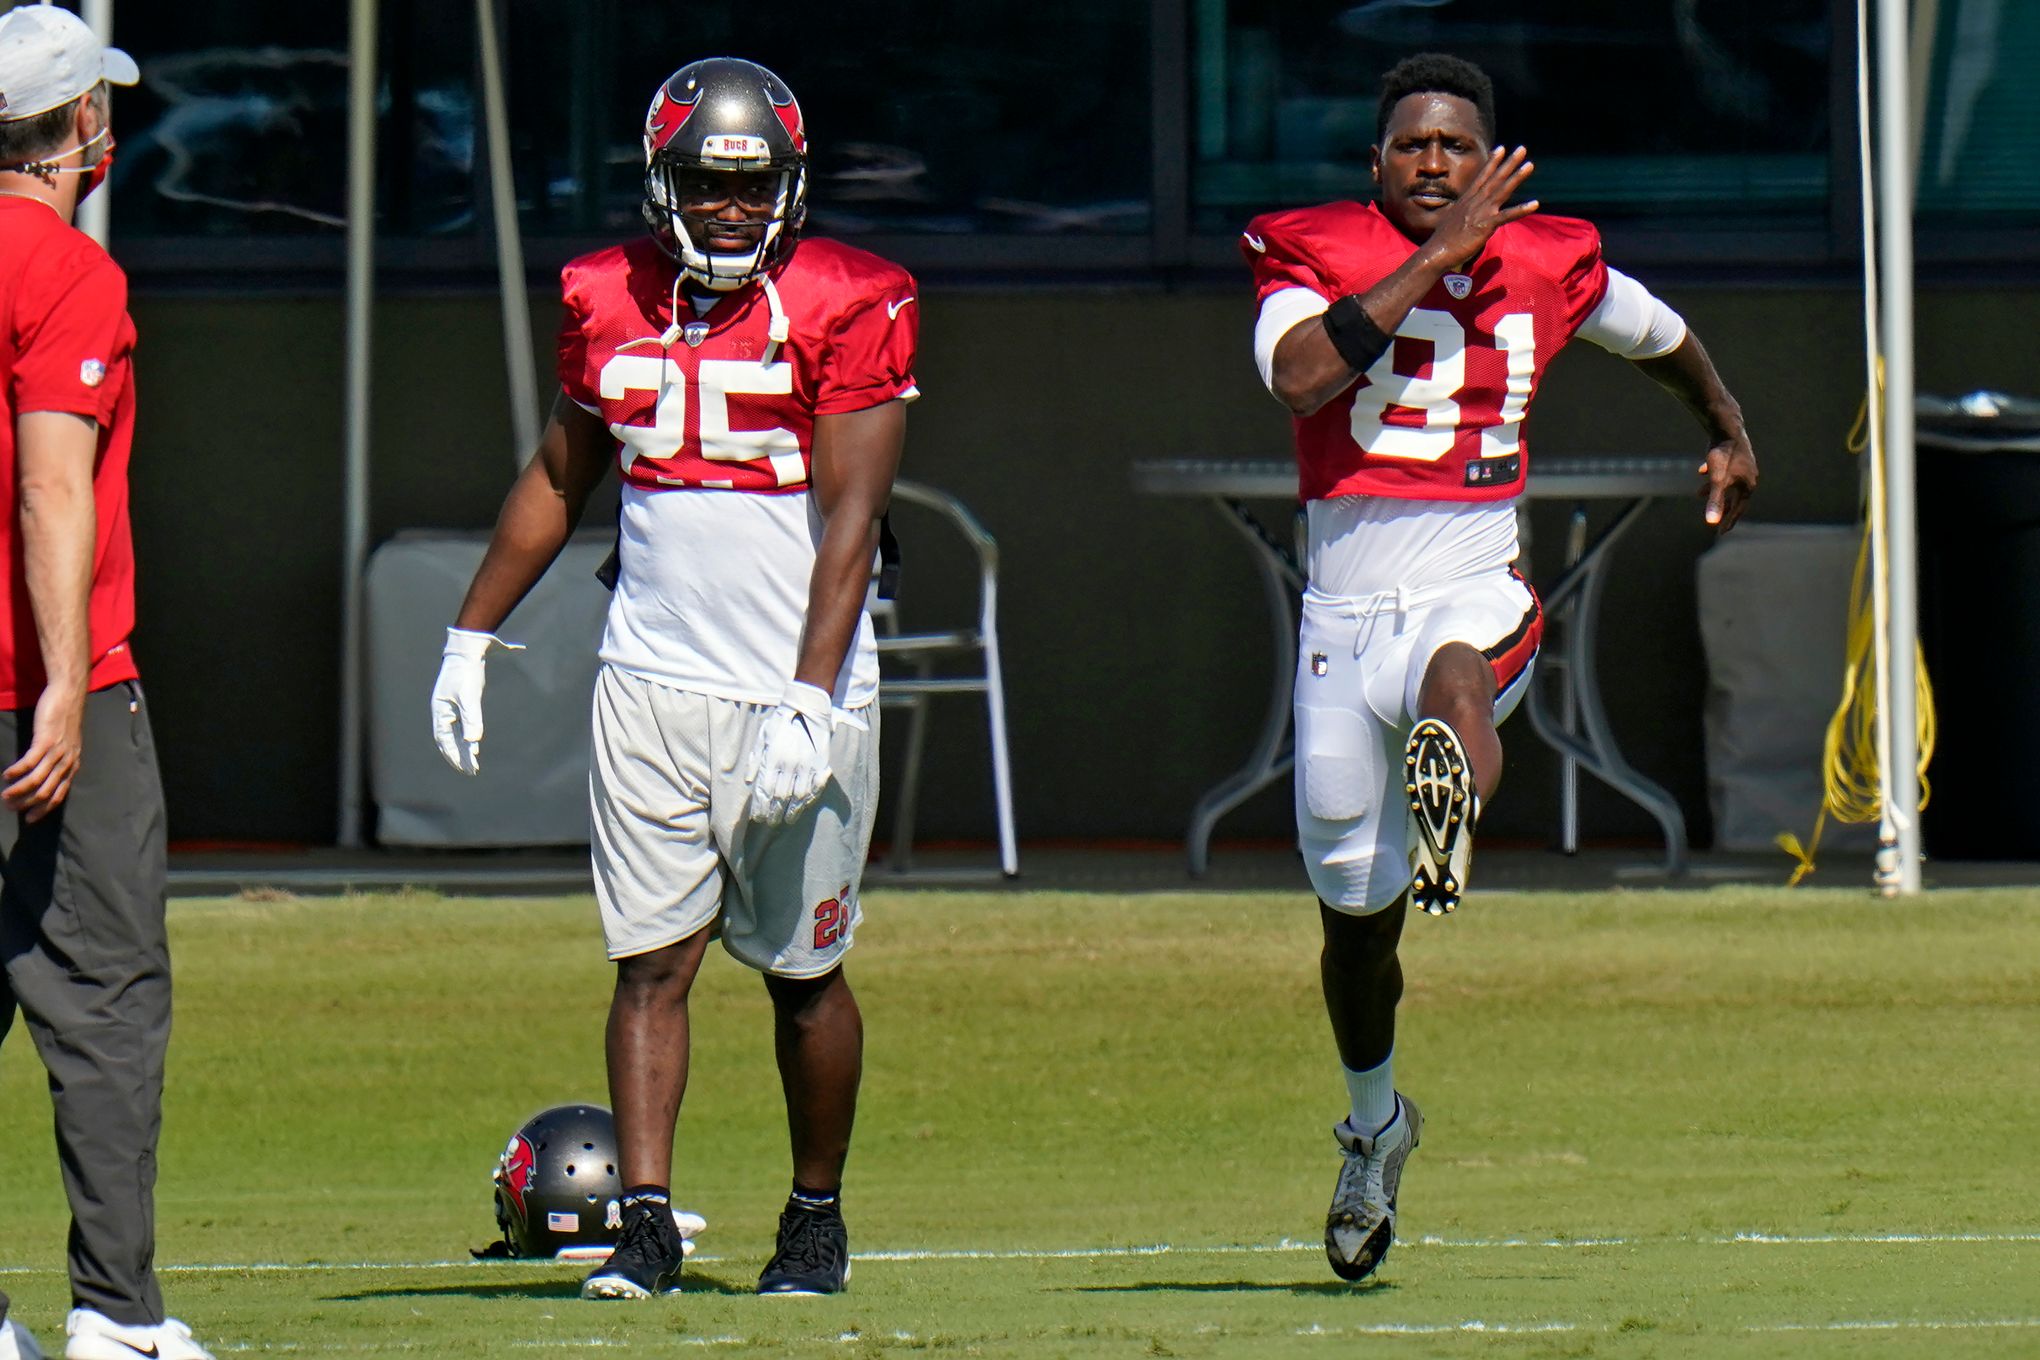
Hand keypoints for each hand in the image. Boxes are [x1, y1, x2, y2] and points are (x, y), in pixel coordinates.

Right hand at [3, 679, 85, 821]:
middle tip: (10, 807)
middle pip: (46, 792)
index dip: (43, 810)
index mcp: (72, 766)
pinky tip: (7, 775)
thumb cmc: (64, 720)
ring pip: (37, 781)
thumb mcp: (66, 745)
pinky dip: (17, 772)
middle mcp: (67, 762)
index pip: (59, 796)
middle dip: (27, 804)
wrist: (67, 697)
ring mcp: (57, 752)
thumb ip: (59, 762)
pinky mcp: (46, 741)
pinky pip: (30, 763)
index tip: (28, 819)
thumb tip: (46, 777)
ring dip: (19, 791)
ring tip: (5, 796)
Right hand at [431, 627, 520, 774]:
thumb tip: (473, 742)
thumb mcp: (469, 697)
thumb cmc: (466, 673)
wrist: (467, 651)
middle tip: (471, 771)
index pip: (445, 742)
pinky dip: (465, 736)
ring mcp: (449, 707)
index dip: (455, 757)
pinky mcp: (458, 702)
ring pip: (453, 734)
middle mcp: (442, 712)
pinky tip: (473, 743)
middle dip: (458, 757)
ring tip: (472, 762)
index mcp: (440, 712)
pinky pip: (458, 725)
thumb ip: (472, 719)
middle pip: (447, 741)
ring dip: (462, 748)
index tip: (467, 769)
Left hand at [745, 681, 833, 825]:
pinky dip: (809, 800)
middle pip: (780, 796)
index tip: (758, 818)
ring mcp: (806, 765)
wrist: (807, 708)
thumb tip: (748, 782)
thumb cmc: (781, 723)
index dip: (761, 807)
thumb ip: (755, 760)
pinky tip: (803, 806)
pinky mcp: (820, 764)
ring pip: (798, 795)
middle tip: (771, 822)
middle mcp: (789, 764)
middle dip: (774, 812)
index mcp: (773, 758)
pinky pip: (814, 787)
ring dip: (792, 810)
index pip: (765, 790)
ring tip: (787, 819)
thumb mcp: (762, 737)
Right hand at [1420, 145, 1539, 267]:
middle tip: (1522, 149)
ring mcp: (1480, 212)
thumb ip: (1462, 214)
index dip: (1492, 162)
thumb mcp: (1451, 221)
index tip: (1501, 148)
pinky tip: (1535, 204)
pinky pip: (1507, 216)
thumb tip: (1463, 215)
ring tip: (1530, 165)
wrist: (1436, 252)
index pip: (1481, 177)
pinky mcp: (1485, 225)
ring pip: (1502, 191)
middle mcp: (1474, 202)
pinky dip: (1521, 210)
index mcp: (1466, 200)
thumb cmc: (1442, 241)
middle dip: (1508, 163)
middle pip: (1494, 179)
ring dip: (1516, 177)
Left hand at [1700, 430, 1757, 530]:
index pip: (1739, 509)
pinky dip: (1713, 473)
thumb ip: (1715, 502)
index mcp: (1747, 486)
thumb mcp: (1717, 481)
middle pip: (1736, 498)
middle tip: (1715, 519)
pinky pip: (1725, 468)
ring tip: (1698, 493)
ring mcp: (1744, 466)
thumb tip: (1711, 523)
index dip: (1729, 521)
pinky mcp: (1736, 456)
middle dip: (1723, 507)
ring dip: (1715, 490)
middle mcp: (1749, 477)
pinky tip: (1701, 471)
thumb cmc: (1723, 456)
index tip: (1720, 533)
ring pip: (1729, 483)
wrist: (1727, 429)